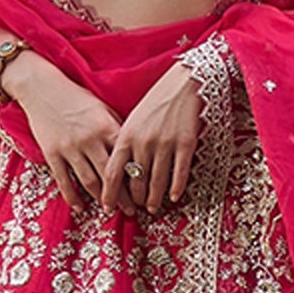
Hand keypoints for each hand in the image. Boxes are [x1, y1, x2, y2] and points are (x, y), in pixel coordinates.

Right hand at [3, 51, 120, 214]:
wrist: (41, 86)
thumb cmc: (76, 96)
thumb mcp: (101, 107)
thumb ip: (116, 128)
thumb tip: (133, 151)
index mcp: (106, 126)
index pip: (125, 158)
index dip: (136, 178)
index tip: (145, 190)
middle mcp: (89, 139)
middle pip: (110, 175)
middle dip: (123, 196)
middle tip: (132, 211)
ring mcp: (70, 148)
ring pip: (89, 181)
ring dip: (101, 199)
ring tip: (110, 211)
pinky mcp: (52, 153)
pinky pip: (64, 180)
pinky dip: (72, 197)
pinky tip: (80, 208)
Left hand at [102, 62, 200, 215]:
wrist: (183, 83)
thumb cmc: (155, 102)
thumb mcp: (133, 120)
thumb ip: (125, 144)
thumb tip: (120, 172)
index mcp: (126, 136)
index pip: (112, 173)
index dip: (109, 194)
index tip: (107, 207)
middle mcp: (143, 143)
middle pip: (135, 182)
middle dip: (134, 200)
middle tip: (134, 208)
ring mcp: (165, 145)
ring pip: (157, 182)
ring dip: (153, 198)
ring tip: (152, 207)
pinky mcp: (186, 145)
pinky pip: (180, 174)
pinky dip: (176, 188)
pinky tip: (174, 197)